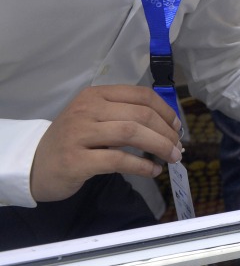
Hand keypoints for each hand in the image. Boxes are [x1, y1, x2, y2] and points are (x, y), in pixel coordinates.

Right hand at [30, 86, 182, 202]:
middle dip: (166, 131)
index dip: (165, 110)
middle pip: (140, 115)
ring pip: (132, 134)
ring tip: (172, 157)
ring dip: (159, 146)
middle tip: (178, 147)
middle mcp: (87, 110)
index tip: (177, 126)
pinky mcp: (76, 160)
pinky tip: (152, 171)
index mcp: (95, 94)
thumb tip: (168, 125)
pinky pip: (118, 160)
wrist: (34, 165)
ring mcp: (79, 134)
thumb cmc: (72, 141)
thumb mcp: (94, 118)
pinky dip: (141, 166)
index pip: (141, 95)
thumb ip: (124, 115)